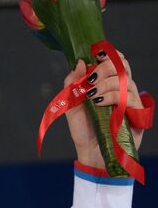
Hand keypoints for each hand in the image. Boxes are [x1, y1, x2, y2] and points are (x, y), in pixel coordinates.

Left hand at [64, 49, 144, 169]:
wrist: (90, 153)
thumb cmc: (84, 130)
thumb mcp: (72, 106)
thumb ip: (72, 84)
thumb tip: (80, 62)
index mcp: (109, 83)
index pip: (115, 60)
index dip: (108, 54)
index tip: (95, 56)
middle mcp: (122, 89)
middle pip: (122, 65)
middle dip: (105, 67)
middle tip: (90, 79)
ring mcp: (130, 100)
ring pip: (125, 80)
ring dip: (106, 84)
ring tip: (91, 96)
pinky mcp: (136, 114)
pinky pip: (130, 98)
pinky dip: (112, 97)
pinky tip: (99, 103)